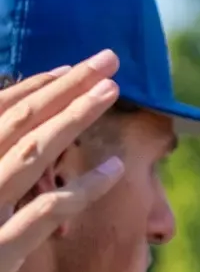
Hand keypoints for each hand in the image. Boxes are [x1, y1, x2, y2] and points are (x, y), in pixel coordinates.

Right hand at [0, 53, 128, 271]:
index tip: (76, 68)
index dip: (39, 87)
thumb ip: (7, 167)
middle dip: (66, 85)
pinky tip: (117, 170)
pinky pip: (45, 212)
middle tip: (110, 59)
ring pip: (31, 154)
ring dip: (73, 119)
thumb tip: (37, 145)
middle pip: (20, 120)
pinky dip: (81, 189)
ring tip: (113, 93)